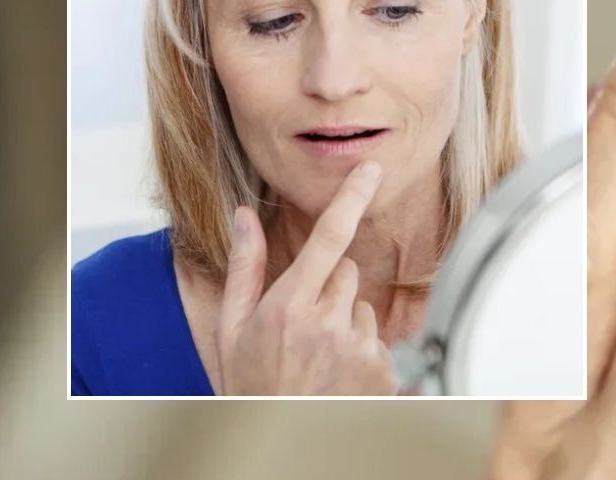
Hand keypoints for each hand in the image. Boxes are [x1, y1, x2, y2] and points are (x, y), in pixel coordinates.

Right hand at [214, 160, 398, 395]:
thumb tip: (245, 215)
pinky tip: (338, 376)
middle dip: (328, 288)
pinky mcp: (383, 372)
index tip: (371, 171)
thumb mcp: (231, 328)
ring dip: (346, 323)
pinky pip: (379, 340)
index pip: (329, 237)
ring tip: (318, 358)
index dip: (351, 198)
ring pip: (363, 307)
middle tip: (302, 327)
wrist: (277, 444)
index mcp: (289, 307)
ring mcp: (359, 349)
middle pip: (346, 272)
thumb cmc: (250, 386)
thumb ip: (244, 268)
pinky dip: (363, 352)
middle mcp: (328, 324)